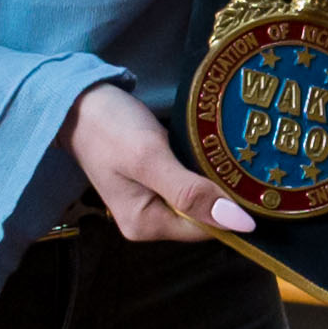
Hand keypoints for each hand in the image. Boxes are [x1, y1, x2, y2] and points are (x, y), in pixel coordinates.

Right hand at [66, 81, 252, 241]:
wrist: (79, 101)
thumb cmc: (109, 127)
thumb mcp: (150, 158)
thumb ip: (190, 192)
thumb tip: (240, 224)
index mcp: (146, 225)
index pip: (207, 227)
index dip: (231, 206)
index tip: (249, 176)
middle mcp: (149, 221)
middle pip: (204, 215)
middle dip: (222, 190)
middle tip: (240, 156)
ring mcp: (151, 202)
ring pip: (199, 197)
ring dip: (214, 178)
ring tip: (231, 150)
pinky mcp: (155, 182)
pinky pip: (189, 182)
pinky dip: (201, 168)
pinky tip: (210, 150)